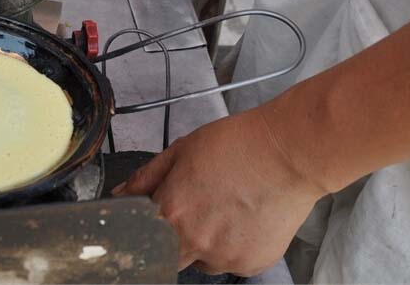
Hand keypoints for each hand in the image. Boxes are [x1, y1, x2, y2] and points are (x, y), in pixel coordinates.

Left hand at [113, 109, 324, 275]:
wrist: (288, 153)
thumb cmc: (237, 145)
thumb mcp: (181, 150)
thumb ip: (146, 177)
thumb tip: (121, 194)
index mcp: (171, 211)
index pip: (141, 235)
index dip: (146, 225)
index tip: (155, 217)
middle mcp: (194, 241)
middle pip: (168, 256)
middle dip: (172, 238)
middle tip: (192, 211)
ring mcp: (224, 256)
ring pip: (201, 261)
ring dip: (203, 244)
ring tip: (222, 210)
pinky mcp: (251, 264)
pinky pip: (231, 263)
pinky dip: (232, 247)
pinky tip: (242, 218)